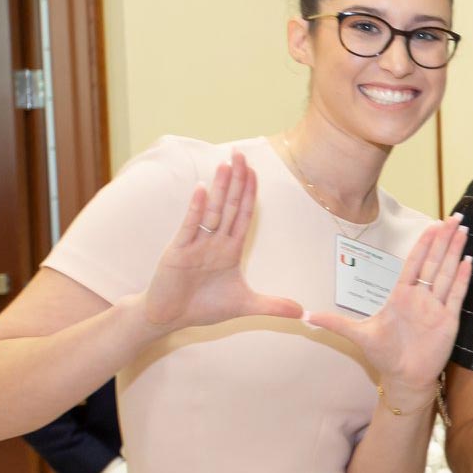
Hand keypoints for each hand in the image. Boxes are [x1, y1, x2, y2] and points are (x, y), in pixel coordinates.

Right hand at [140, 153, 302, 330]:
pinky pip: (189, 226)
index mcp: (229, 249)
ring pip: (211, 211)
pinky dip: (196, 208)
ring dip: (220, 188)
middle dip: (237, 181)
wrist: (169, 318)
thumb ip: (273, 306)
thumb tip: (302, 313)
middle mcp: (214, 242)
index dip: (250, 194)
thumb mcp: (245, 305)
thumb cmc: (203, 307)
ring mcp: (195, 244)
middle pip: (229, 206)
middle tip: (241, 155)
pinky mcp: (177, 252)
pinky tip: (202, 189)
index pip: (243, 216)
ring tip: (225, 164)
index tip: (255, 172)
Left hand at [305, 215, 472, 398]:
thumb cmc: (384, 355)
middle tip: (454, 217)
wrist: (405, 378)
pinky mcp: (448, 320)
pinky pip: (457, 295)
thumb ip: (335, 323)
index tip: (432, 225)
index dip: (423, 244)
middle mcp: (421, 297)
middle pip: (434, 262)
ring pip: (447, 273)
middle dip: (444, 239)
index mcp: (401, 296)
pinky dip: (462, 278)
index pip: (414, 263)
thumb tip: (305, 317)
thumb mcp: (358, 335)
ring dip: (455, 252)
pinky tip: (468, 261)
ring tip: (463, 231)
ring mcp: (436, 307)